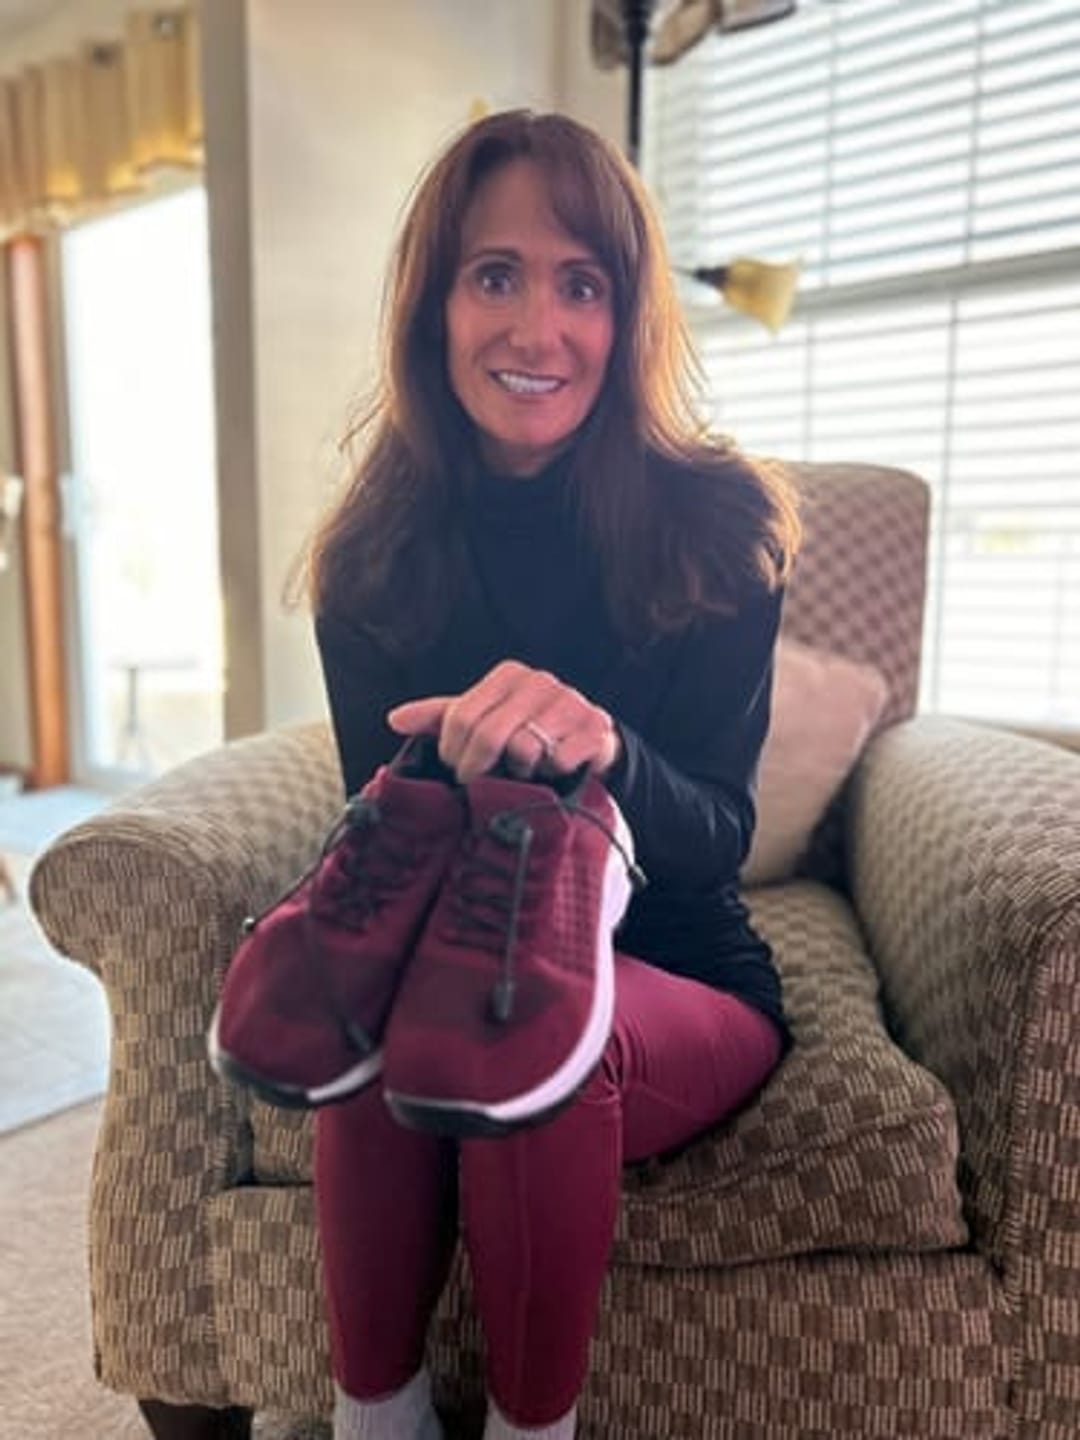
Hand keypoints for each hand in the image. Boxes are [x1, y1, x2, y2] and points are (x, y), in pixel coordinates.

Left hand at [387, 659, 621, 784]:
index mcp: (509, 674)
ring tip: (521, 771)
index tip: (457, 767)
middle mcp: (541, 681)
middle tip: (478, 781)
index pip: (462, 716)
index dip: (453, 751)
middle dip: (478, 767)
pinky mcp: (595, 728)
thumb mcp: (481, 720)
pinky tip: (550, 770)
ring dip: (518, 771)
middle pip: (490, 734)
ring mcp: (571, 703)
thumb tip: (394, 719)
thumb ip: (439, 718)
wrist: (586, 742)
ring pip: (524, 748)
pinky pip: (559, 759)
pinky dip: (550, 772)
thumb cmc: (524, 731)